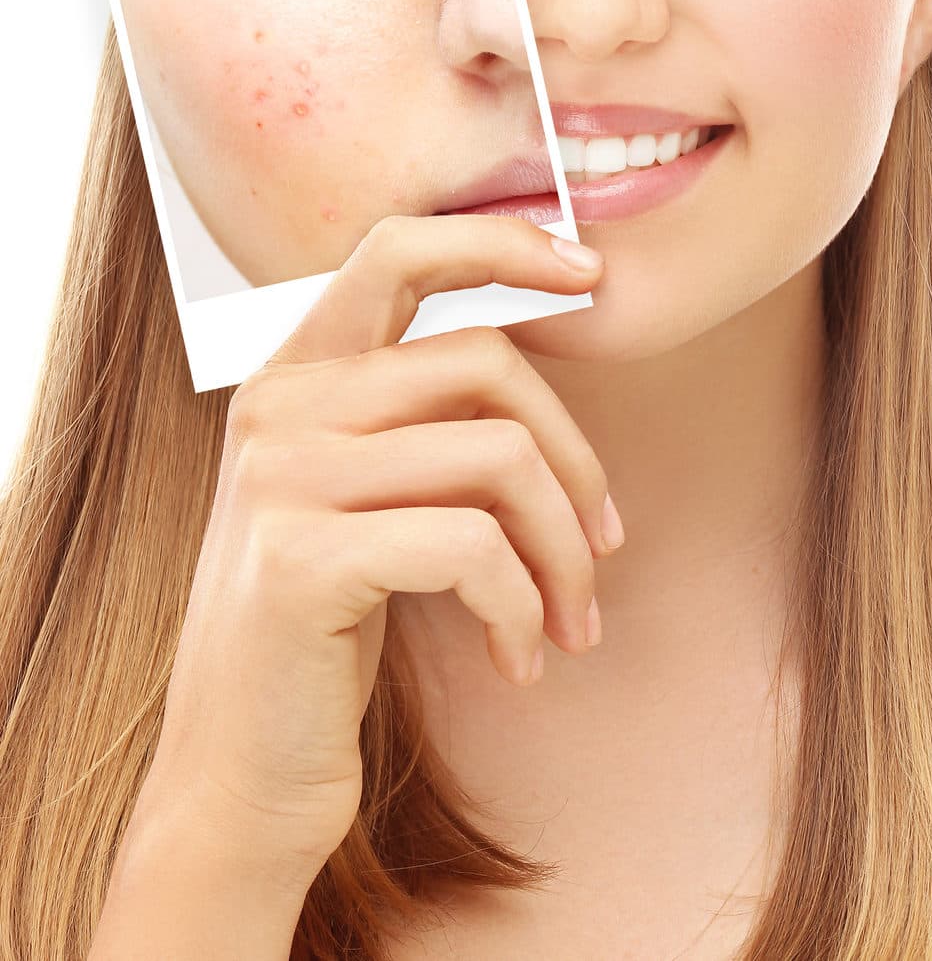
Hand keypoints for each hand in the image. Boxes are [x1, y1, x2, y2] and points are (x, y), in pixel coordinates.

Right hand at [142, 213, 616, 891]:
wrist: (238, 776)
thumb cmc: (324, 628)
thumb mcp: (361, 495)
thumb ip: (416, 413)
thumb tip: (549, 339)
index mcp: (293, 371)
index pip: (399, 248)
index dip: (502, 243)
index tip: (590, 274)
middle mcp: (277, 404)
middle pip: (487, 363)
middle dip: (575, 460)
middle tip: (605, 548)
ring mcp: (279, 478)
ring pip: (499, 457)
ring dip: (564, 553)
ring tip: (570, 623)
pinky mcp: (299, 561)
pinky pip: (473, 548)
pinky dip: (523, 607)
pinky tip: (520, 661)